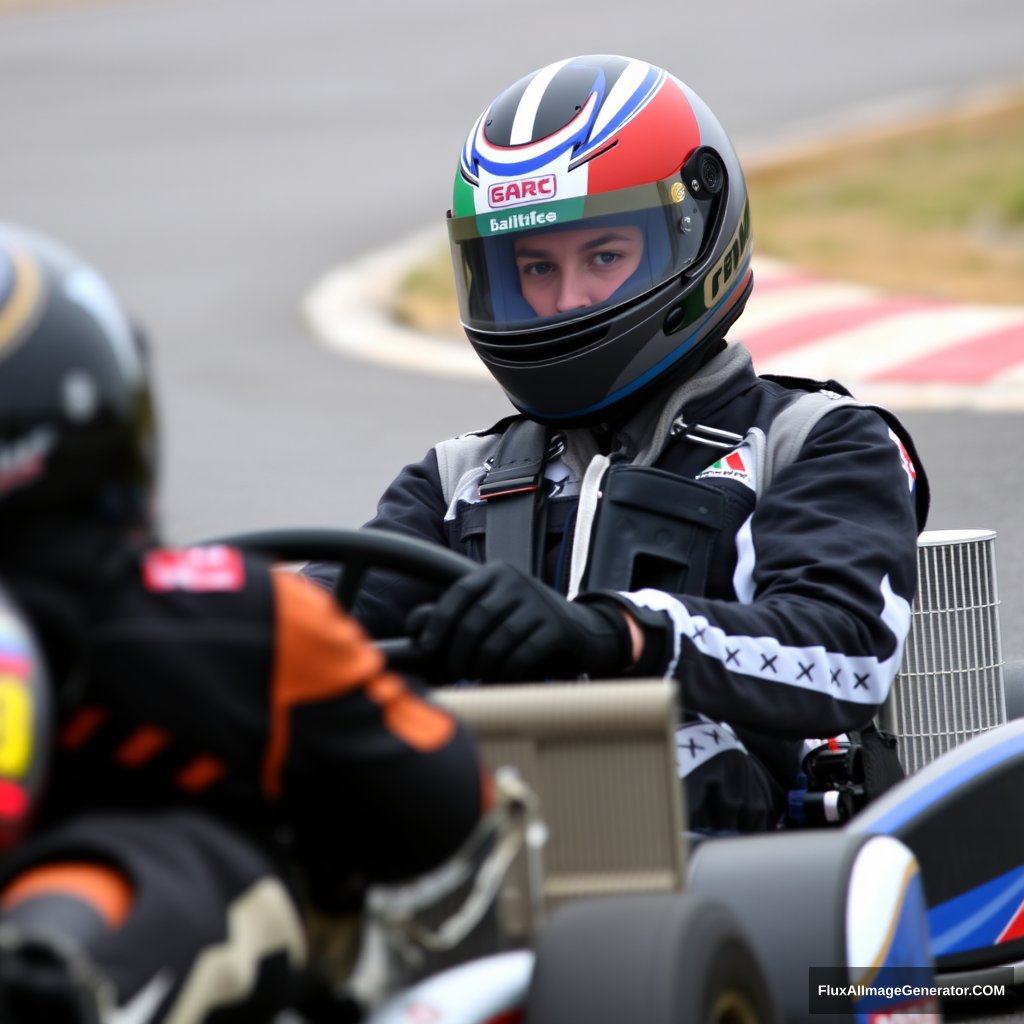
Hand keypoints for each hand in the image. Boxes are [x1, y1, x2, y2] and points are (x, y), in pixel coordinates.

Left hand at [406, 562, 633, 682]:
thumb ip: (453, 616)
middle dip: (461, 651)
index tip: (427, 647)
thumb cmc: (524, 624)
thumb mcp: (490, 611)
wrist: (581, 630)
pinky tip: (504, 674)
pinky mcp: (558, 627)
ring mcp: (540, 603)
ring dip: (483, 664)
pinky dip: (507, 670)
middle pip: (476, 620)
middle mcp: (517, 582)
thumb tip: (411, 626)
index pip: (459, 594)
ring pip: (498, 640)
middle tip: (459, 669)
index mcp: (496, 573)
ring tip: (480, 673)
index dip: (438, 622)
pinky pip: (523, 654)